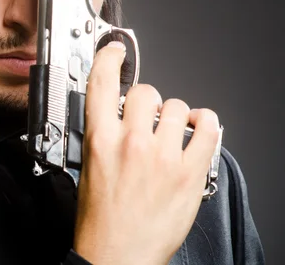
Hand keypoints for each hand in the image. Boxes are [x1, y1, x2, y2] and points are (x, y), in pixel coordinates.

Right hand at [73, 41, 220, 264]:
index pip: (102, 84)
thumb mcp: (89, 167)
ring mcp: (162, 157)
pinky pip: (207, 129)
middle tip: (146, 116)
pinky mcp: (189, 172)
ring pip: (177, 106)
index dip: (109, 58)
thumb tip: (119, 115)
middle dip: (146, 100)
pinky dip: (205, 123)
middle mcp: (131, 143)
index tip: (116, 52)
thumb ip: (104, 135)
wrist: (118, 254)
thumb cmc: (101, 219)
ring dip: (174, 115)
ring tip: (170, 133)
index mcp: (101, 141)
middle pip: (145, 91)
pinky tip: (196, 130)